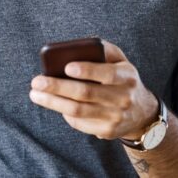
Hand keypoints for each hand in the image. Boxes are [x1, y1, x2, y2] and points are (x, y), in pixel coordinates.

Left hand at [28, 39, 158, 140]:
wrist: (142, 112)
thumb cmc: (122, 79)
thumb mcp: (120, 61)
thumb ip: (103, 50)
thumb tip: (76, 46)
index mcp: (127, 76)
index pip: (107, 73)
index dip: (87, 70)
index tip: (67, 67)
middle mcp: (123, 98)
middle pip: (86, 93)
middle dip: (58, 87)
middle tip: (36, 81)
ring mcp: (116, 117)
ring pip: (78, 111)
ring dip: (53, 102)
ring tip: (35, 94)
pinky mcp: (107, 131)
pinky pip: (80, 123)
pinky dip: (64, 113)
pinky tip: (53, 103)